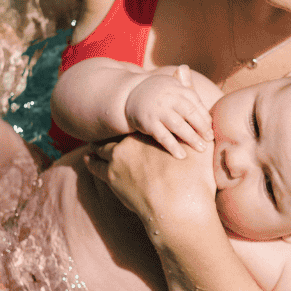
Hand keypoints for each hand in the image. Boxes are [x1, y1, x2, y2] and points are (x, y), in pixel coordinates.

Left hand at [84, 132, 216, 234]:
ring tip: (95, 145)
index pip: (137, 124)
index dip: (135, 126)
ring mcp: (118, 159)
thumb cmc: (195, 178)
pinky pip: (94, 165)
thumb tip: (186, 81)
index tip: (133, 126)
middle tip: (110, 131)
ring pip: (102, 147)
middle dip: (115, 134)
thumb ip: (199, 120)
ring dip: (99, 146)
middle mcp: (131, 141)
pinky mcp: (111, 177)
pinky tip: (88, 159)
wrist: (180, 209)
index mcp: (151, 132)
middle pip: (118, 133)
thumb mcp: (202, 146)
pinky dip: (91, 161)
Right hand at [123, 65, 213, 158]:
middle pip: (189, 112)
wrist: (129, 95)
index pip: (195, 102)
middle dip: (202, 127)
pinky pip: (163, 136)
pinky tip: (182, 155)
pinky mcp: (148, 123)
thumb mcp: (172, 87)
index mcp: (177, 88)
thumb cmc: (159, 94)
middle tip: (210, 139)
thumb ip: (189, 90)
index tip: (211, 128)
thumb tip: (209, 106)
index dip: (205, 116)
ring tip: (202, 148)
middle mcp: (168, 98)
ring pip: (178, 125)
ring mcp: (158, 110)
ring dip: (191, 137)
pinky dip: (173, 146)